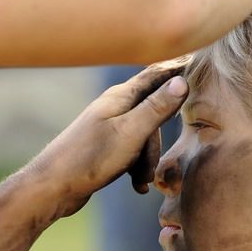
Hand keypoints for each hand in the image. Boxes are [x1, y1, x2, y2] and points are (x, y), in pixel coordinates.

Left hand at [34, 62, 188, 216]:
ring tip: (140, 181)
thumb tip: (182, 81)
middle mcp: (115, 107)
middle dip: (157, 142)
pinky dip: (137, 167)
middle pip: (154, 113)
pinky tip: (136, 184)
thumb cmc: (90, 158)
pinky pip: (133, 152)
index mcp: (121, 97)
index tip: (199, 63)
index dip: (178, 70)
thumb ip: (157, 108)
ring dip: (147, 160)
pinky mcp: (106, 146)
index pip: (157, 75)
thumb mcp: (130, 133)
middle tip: (151, 169)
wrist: (53, 187)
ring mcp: (109, 126)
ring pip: (145, 136)